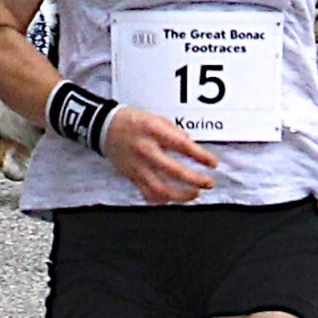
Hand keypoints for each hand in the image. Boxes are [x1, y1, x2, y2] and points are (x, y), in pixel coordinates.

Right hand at [102, 105, 216, 204]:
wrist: (105, 127)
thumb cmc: (131, 121)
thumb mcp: (156, 118)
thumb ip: (175, 132)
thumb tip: (191, 144)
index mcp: (153, 132)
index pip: (182, 146)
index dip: (201, 156)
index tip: (213, 163)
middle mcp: (146, 150)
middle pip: (174, 171)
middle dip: (195, 180)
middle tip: (207, 182)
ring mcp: (138, 166)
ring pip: (161, 189)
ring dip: (181, 195)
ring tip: (194, 193)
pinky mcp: (132, 176)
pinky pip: (148, 194)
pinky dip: (162, 199)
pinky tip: (172, 198)